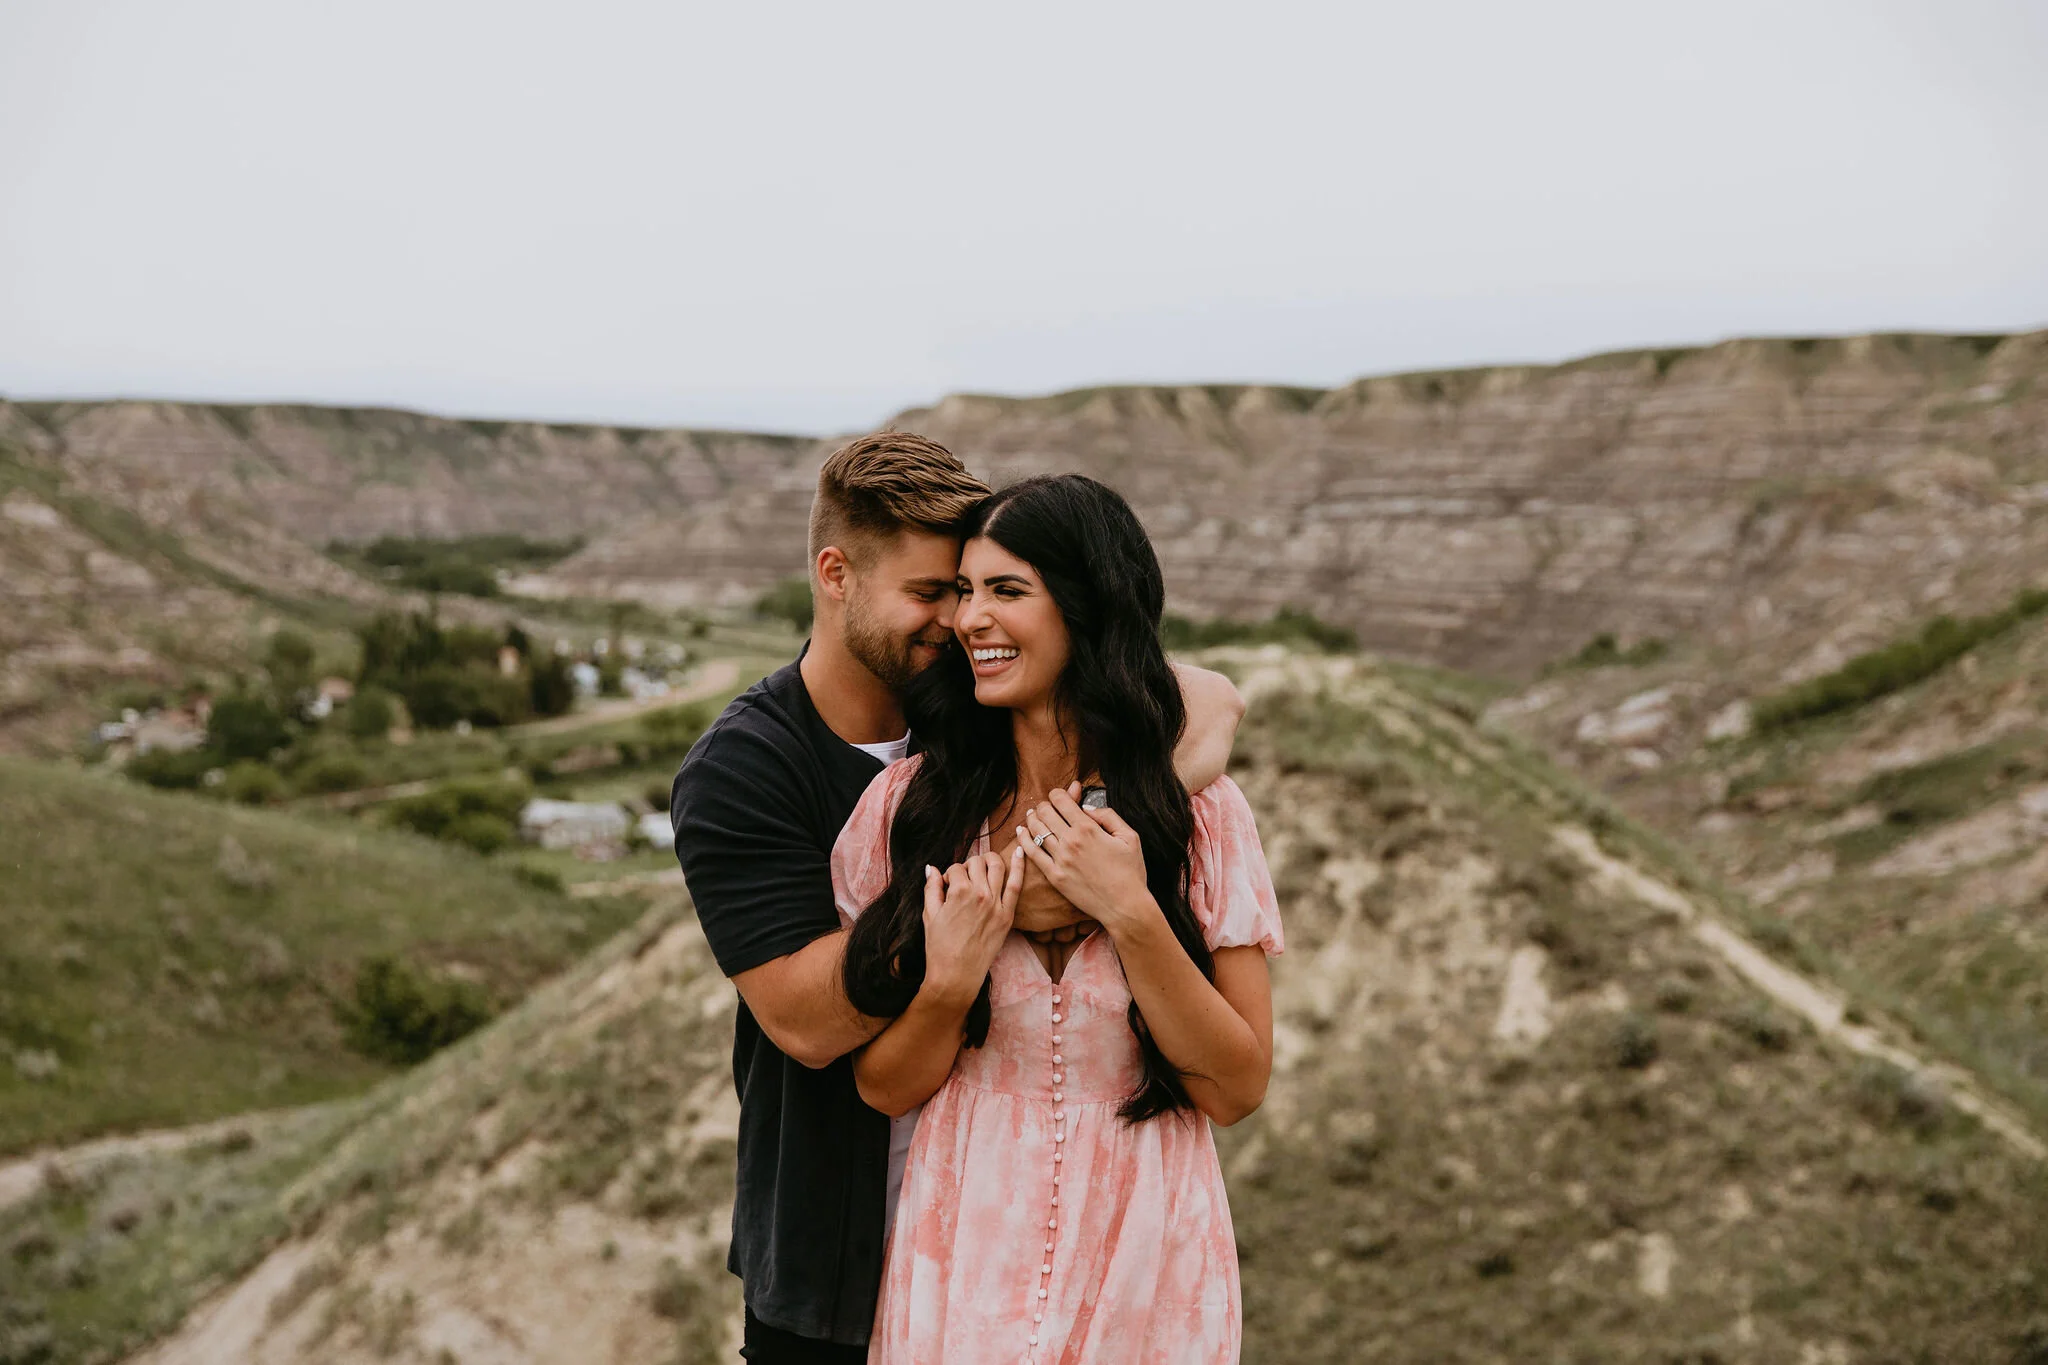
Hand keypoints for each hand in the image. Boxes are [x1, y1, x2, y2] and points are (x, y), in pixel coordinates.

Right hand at [921, 848, 1022, 1005]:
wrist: (957, 975)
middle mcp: (980, 894)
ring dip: (989, 860)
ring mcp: (997, 904)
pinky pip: (1016, 884)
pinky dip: (1019, 865)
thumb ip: (931, 888)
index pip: (955, 868)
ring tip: (983, 865)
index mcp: (958, 892)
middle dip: (967, 866)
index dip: (948, 875)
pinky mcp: (1008, 915)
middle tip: (963, 880)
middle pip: (976, 863)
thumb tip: (931, 868)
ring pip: (997, 866)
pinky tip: (1021, 850)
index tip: (946, 887)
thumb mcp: (929, 915)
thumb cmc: (939, 947)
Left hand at [1017, 786, 1157, 936]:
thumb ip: (1108, 816)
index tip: (1058, 796)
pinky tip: (1022, 832)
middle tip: (1045, 807)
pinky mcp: (1054, 876)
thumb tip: (1086, 807)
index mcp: (1088, 828)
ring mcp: (1060, 860)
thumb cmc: (1131, 872)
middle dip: (1044, 805)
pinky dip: (1024, 839)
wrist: (1125, 906)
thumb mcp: (1129, 837)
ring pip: (1036, 830)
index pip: (1061, 800)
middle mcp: (1071, 841)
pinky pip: (1032, 853)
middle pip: (1045, 812)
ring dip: (1032, 819)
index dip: (1057, 794)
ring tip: (1032, 816)